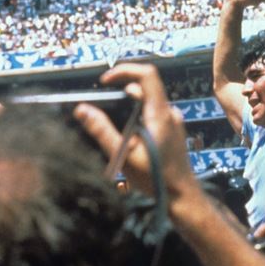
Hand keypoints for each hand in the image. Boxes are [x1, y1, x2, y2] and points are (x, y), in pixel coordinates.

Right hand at [73, 63, 196, 197]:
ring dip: (129, 109)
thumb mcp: (123, 154)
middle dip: (121, 94)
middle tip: (104, 110)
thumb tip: (82, 110)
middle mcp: (170, 112)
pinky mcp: (173, 130)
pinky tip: (131, 140)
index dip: (124, 70)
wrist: (181, 195)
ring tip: (117, 131)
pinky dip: (138, 118)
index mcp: (160, 113)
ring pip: (148, 103)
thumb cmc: (155, 177)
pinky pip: (153, 114)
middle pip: (144, 89)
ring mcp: (174, 121)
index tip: (105, 80)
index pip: (147, 74)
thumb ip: (102, 130)